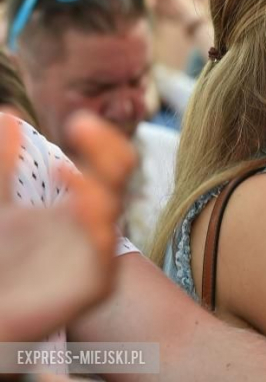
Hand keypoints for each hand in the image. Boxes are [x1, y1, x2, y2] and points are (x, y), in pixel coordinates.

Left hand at [0, 113, 134, 340]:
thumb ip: (1, 166)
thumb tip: (8, 112)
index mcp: (80, 203)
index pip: (111, 161)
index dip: (101, 140)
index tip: (78, 121)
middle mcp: (94, 225)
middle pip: (121, 178)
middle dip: (107, 150)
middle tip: (80, 124)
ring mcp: (96, 255)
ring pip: (114, 214)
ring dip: (95, 187)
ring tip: (65, 173)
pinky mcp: (92, 287)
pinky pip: (105, 260)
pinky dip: (96, 232)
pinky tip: (78, 209)